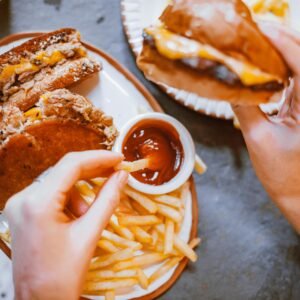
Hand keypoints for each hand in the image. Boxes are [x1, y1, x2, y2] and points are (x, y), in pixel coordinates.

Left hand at [3, 150, 127, 299]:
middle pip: (64, 171)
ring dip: (81, 192)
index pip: (71, 165)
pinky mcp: (23, 211)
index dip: (99, 158)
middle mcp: (23, 198)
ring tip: (91, 213)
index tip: (119, 158)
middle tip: (117, 171)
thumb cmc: (63, 276)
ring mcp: (20, 204)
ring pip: (60, 183)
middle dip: (93, 171)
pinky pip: (52, 194)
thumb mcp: (90, 234)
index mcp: (38, 203)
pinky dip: (70, 200)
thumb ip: (108, 199)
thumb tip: (122, 175)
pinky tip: (78, 217)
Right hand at [232, 23, 299, 232]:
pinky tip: (261, 69)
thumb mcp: (259, 139)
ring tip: (252, 46)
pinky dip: (278, 70)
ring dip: (278, 53)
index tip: (256, 28)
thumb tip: (228, 83)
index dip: (277, 39)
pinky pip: (295, 80)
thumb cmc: (284, 175)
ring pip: (298, 66)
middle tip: (250, 33)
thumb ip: (244, 108)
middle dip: (278, 40)